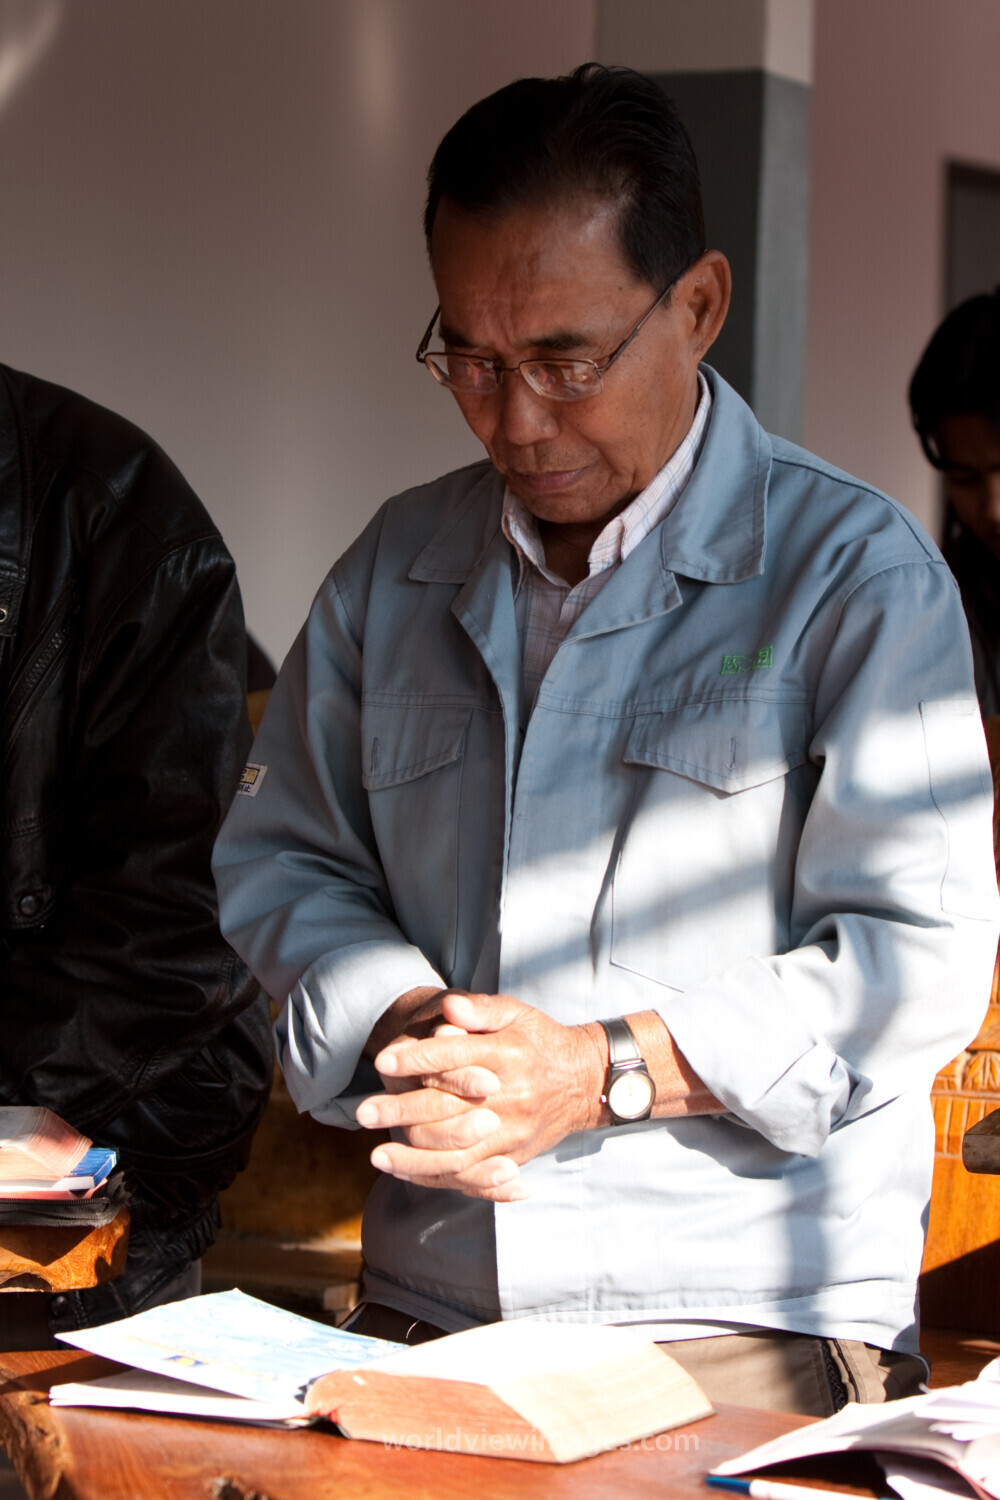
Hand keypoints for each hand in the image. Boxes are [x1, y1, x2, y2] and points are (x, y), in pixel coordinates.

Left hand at [356, 991, 606, 1201]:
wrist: (585, 1083)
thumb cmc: (540, 1041)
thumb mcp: (517, 1013)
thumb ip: (481, 1009)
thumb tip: (449, 1007)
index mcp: (508, 1056)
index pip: (454, 1057)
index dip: (416, 1058)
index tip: (381, 1058)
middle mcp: (510, 1097)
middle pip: (448, 1108)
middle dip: (401, 1110)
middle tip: (363, 1112)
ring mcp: (512, 1133)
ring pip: (457, 1152)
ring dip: (413, 1158)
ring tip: (377, 1155)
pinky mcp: (513, 1157)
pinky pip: (471, 1175)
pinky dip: (437, 1178)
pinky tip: (407, 1175)